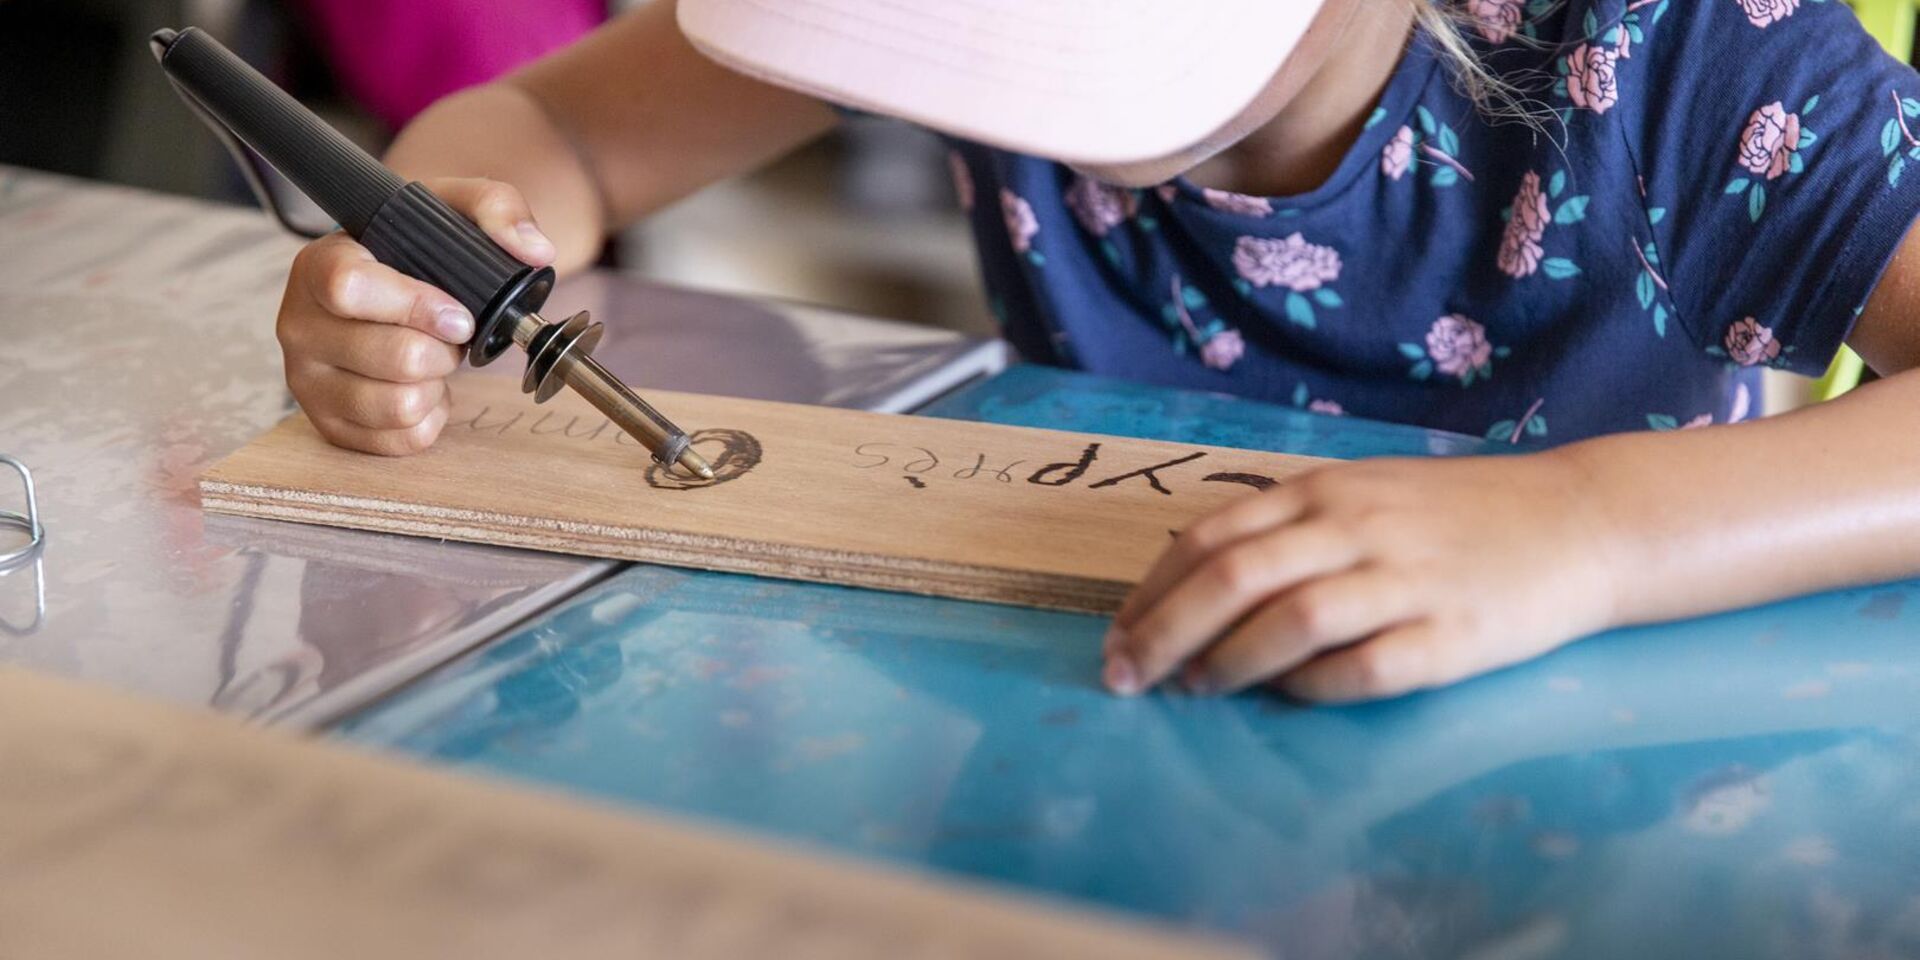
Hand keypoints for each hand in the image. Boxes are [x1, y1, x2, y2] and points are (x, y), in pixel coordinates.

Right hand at [275, 178, 554, 454]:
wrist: (387, 290)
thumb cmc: (414, 252)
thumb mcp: (453, 210)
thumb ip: (497, 208)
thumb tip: (534, 249)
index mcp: (318, 264)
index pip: (348, 287)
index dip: (417, 305)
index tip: (459, 316)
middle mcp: (299, 323)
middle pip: (395, 357)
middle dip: (444, 350)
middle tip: (450, 334)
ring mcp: (307, 379)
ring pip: (399, 405)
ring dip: (438, 385)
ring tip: (434, 359)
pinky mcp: (328, 424)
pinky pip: (401, 439)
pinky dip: (430, 417)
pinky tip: (424, 388)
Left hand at [1104, 452, 1625, 702]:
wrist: (1581, 521)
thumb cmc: (1457, 515)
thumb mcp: (1364, 494)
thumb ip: (1288, 528)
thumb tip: (1197, 582)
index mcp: (1325, 491)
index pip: (1212, 538)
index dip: (1153, 592)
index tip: (1117, 636)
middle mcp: (1357, 527)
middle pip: (1233, 578)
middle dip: (1163, 633)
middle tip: (1125, 678)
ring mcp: (1406, 580)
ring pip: (1290, 621)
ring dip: (1227, 663)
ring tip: (1194, 691)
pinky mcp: (1451, 635)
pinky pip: (1362, 668)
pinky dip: (1310, 688)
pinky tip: (1286, 697)